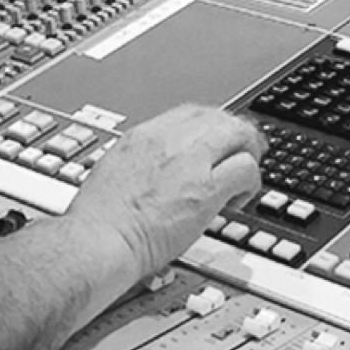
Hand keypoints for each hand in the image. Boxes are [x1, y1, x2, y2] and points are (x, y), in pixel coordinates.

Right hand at [65, 104, 265, 277]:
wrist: (100, 237)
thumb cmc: (99, 217)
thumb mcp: (114, 170)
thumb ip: (139, 164)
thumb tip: (152, 172)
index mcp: (144, 135)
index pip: (190, 112)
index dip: (211, 122)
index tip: (217, 136)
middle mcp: (169, 140)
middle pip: (218, 117)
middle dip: (236, 132)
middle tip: (245, 150)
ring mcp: (189, 161)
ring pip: (238, 135)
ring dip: (247, 153)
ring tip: (244, 177)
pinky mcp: (206, 190)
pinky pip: (245, 169)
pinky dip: (250, 182)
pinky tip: (238, 200)